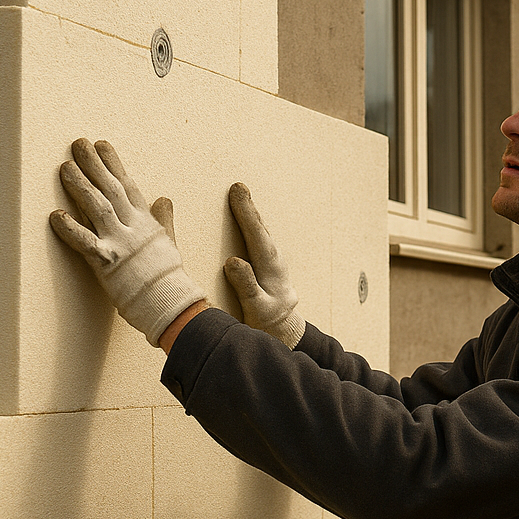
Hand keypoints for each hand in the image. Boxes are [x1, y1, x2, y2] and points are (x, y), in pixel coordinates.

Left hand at [49, 138, 206, 346]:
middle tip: (78, 144)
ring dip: (80, 187)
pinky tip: (55, 216)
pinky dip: (70, 230)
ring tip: (65, 168)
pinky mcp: (108, 263)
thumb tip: (164, 198)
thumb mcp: (169, 241)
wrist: (171, 302)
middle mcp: (132, 227)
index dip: (113, 164)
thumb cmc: (168, 275)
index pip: (128, 185)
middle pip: (110, 189)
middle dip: (93, 165)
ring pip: (97, 208)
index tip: (101, 144)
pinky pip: (86, 243)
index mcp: (146, 221)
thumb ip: (163, 218)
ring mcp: (120, 243)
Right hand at [224, 183, 305, 348]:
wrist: (285, 331)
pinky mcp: (270, 266)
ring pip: (262, 234)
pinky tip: (248, 219)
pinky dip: (254, 226)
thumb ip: (247, 286)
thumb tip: (233, 260)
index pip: (256, 236)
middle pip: (261, 230)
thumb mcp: (256, 310)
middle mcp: (275, 262)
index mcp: (271, 269)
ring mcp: (274, 263)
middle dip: (248, 208)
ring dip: (252, 215)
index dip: (246, 213)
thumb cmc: (268, 323)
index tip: (237, 192)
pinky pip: (260, 240)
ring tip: (242, 196)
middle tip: (238, 187)